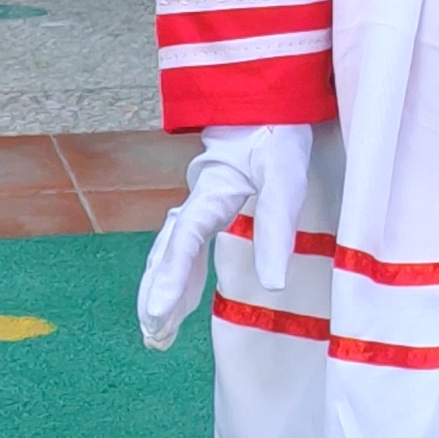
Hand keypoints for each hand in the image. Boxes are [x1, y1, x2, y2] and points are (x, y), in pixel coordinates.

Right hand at [138, 122, 315, 349]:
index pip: (183, 240)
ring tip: (157, 335)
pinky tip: (177, 305)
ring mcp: (197, 204)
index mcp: (210, 192)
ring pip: (168, 253)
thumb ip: (275, 226)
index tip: (157, 314)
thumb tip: (272, 284)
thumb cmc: (277, 134)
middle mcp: (194, 201)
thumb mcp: (285, 177)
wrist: (266, 101)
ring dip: (161, 291)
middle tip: (153, 337)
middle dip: (155, 295)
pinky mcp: (206, 207)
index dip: (169, 279)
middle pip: (164, 253)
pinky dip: (176, 278)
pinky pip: (182, 248)